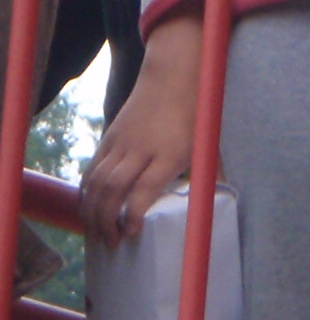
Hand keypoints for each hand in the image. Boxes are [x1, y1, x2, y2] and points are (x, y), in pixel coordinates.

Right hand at [83, 13, 201, 245]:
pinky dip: (85, 194)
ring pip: (96, 183)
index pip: (145, 188)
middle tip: (112, 244)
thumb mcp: (206, 142)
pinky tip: (88, 211)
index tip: (133, 233)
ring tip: (97, 236)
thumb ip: (207, 173)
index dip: (135, 214)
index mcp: (170, 151)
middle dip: (107, 222)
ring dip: (92, 213)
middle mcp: (142, 148)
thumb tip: (215, 206)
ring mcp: (121, 143)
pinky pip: (90, 171)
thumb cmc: (195, 112)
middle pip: (113, 190)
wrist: (173, 75)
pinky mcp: (108, 139)